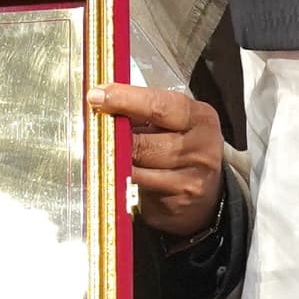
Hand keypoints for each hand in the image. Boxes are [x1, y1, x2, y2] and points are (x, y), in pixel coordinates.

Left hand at [91, 81, 226, 237]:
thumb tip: (101, 100)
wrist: (205, 194)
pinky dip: (121, 178)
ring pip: (138, 169)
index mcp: (200, 118)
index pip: (160, 105)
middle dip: (114, 135)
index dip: (125, 99)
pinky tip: (113, 171)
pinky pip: (138, 189)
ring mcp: (190, 179)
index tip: (97, 95)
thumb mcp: (173, 123)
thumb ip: (142, 111)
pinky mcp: (177, 202)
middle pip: (145, 142)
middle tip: (93, 127)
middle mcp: (200, 148)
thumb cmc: (183, 148)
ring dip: (114, 159)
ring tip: (101, 150)